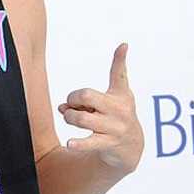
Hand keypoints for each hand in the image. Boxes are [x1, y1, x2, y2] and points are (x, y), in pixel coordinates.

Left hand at [58, 43, 142, 172]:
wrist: (132, 148)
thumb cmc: (114, 118)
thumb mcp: (109, 103)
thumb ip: (85, 99)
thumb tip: (61, 107)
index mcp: (121, 95)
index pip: (119, 75)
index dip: (120, 60)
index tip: (123, 45)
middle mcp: (120, 109)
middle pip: (86, 95)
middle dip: (72, 99)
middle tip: (73, 104)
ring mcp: (115, 127)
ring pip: (81, 118)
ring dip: (69, 117)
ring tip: (71, 118)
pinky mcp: (109, 143)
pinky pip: (89, 142)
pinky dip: (78, 143)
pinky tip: (70, 144)